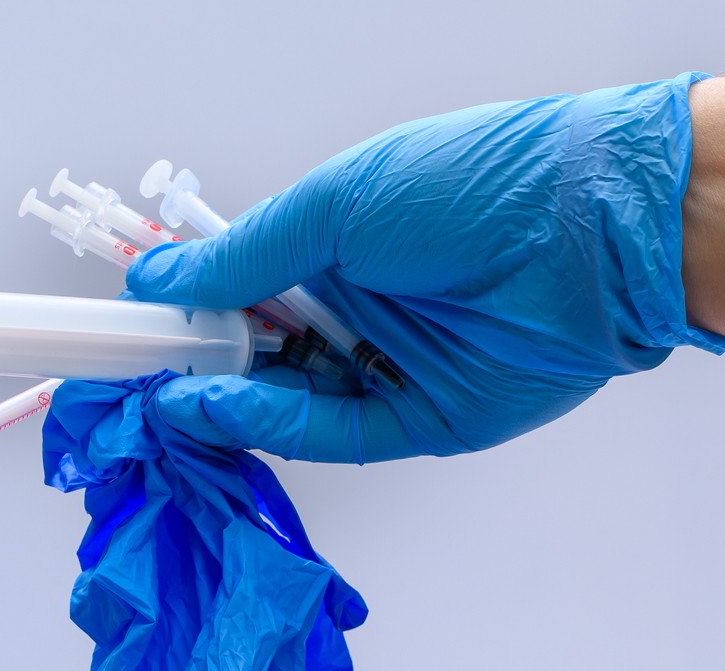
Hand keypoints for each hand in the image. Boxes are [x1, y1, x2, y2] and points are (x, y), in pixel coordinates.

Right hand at [126, 75, 724, 463]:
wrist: (598, 232)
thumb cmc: (478, 185)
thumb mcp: (338, 204)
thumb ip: (243, 253)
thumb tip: (157, 277)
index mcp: (335, 246)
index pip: (238, 286)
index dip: (183, 306)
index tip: (127, 319)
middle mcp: (359, 309)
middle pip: (254, 351)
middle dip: (191, 360)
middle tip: (130, 366)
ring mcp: (388, 368)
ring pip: (284, 400)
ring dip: (223, 397)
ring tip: (170, 388)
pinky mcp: (420, 423)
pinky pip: (333, 432)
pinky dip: (274, 422)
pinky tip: (224, 402)